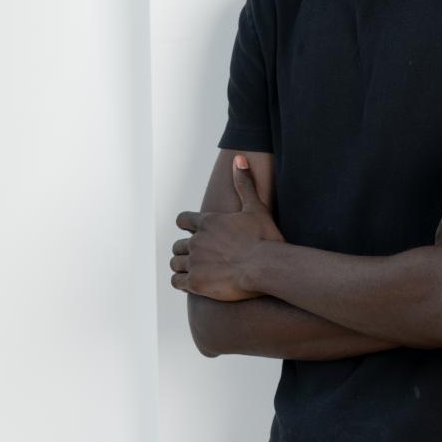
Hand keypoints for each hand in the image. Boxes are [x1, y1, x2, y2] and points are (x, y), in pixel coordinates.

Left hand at [170, 155, 283, 299]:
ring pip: (175, 263)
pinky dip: (181, 282)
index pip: (182, 220)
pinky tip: (193, 284)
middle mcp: (196, 241)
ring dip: (182, 266)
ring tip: (195, 271)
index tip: (191, 232)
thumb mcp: (255, 208)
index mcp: (208, 222)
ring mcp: (194, 262)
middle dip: (185, 250)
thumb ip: (244, 183)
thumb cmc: (264, 238)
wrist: (266, 267)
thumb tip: (238, 158)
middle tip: (199, 257)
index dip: (186, 226)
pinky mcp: (195, 283)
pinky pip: (176, 282)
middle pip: (178, 245)